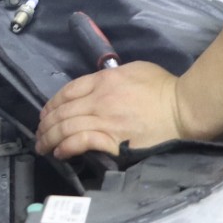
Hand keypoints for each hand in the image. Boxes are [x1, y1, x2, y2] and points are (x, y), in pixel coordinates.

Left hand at [35, 61, 188, 158]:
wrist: (183, 109)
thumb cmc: (163, 88)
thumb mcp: (134, 69)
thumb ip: (113, 76)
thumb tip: (100, 84)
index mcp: (104, 80)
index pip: (67, 91)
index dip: (51, 104)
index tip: (45, 114)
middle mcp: (99, 99)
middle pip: (62, 111)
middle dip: (45, 124)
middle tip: (39, 135)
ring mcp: (105, 120)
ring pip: (66, 127)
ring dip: (49, 138)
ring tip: (43, 146)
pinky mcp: (113, 140)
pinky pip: (81, 142)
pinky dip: (66, 147)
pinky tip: (60, 152)